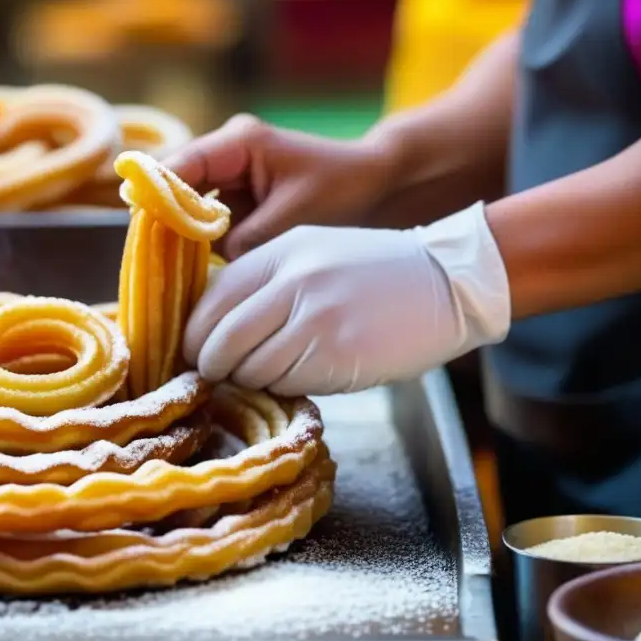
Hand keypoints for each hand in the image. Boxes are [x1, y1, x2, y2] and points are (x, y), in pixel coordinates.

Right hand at [166, 114, 396, 258]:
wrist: (376, 185)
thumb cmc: (342, 190)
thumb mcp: (295, 218)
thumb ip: (248, 240)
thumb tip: (210, 265)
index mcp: (239, 142)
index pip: (182, 165)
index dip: (156, 196)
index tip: (140, 229)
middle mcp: (225, 155)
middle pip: (176, 187)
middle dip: (165, 221)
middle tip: (150, 258)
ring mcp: (228, 179)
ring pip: (188, 209)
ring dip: (182, 237)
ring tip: (171, 269)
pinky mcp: (236, 203)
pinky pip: (207, 225)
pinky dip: (202, 246)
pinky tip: (195, 270)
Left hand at [183, 203, 510, 395]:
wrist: (447, 281)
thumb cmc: (374, 273)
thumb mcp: (312, 255)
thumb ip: (262, 284)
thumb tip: (210, 328)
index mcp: (279, 253)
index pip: (209, 303)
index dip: (194, 336)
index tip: (195, 352)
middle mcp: (291, 282)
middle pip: (219, 341)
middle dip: (212, 366)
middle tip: (220, 375)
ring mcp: (314, 319)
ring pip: (249, 369)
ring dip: (252, 380)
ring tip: (274, 370)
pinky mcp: (337, 354)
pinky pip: (286, 384)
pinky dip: (285, 387)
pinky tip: (306, 373)